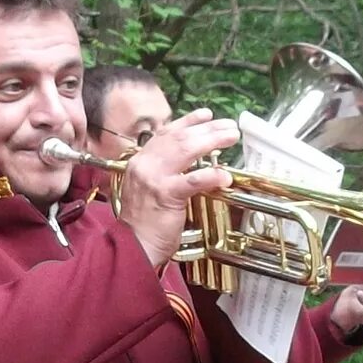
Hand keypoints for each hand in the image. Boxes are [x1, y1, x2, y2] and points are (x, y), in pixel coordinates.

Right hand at [114, 110, 236, 268]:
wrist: (132, 247)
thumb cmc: (143, 225)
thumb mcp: (148, 190)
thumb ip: (164, 173)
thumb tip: (192, 162)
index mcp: (140, 162)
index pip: (165, 134)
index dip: (188, 122)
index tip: (206, 115)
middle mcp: (144, 165)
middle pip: (179, 138)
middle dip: (207, 128)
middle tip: (228, 126)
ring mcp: (153, 178)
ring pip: (186, 150)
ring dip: (212, 140)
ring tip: (230, 136)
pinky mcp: (166, 195)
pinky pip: (193, 180)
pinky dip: (212, 175)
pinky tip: (225, 175)